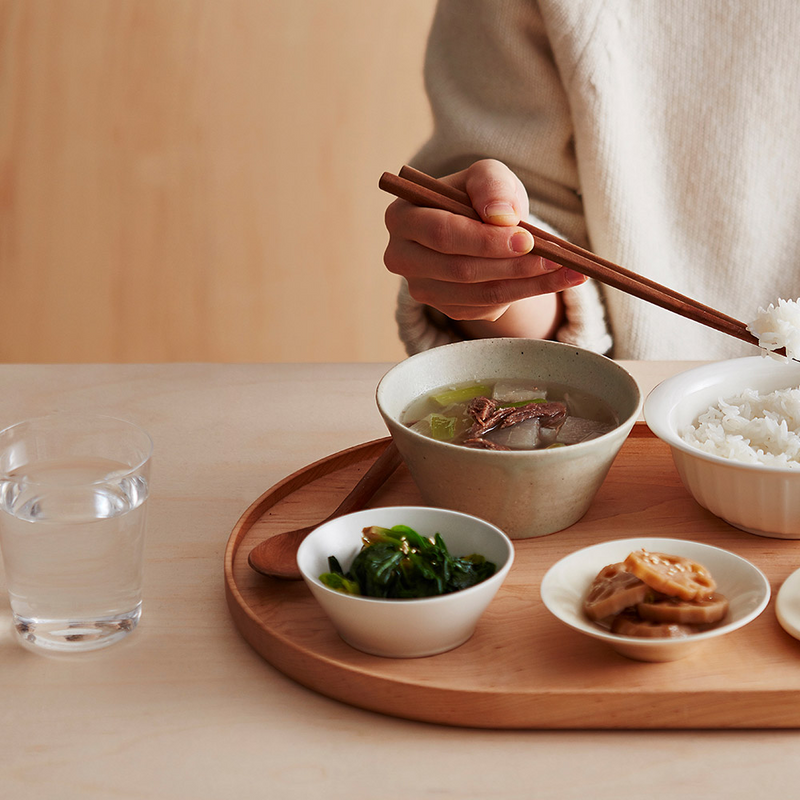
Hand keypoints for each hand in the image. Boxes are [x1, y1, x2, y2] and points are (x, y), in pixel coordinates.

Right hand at [383, 159, 585, 338]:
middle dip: (513, 266)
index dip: (485, 240)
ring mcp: (421, 289)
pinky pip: (487, 309)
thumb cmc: (478, 196)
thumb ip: (492, 185)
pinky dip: (525, 295)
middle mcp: (402, 258)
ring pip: (478, 295)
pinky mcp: (445, 309)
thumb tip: (500, 217)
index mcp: (402, 217)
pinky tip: (556, 281)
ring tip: (569, 271)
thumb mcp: (487, 177)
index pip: (441, 234)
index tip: (527, 239)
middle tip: (556, 259)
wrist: (478, 227)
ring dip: (528, 285)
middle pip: (460, 270)